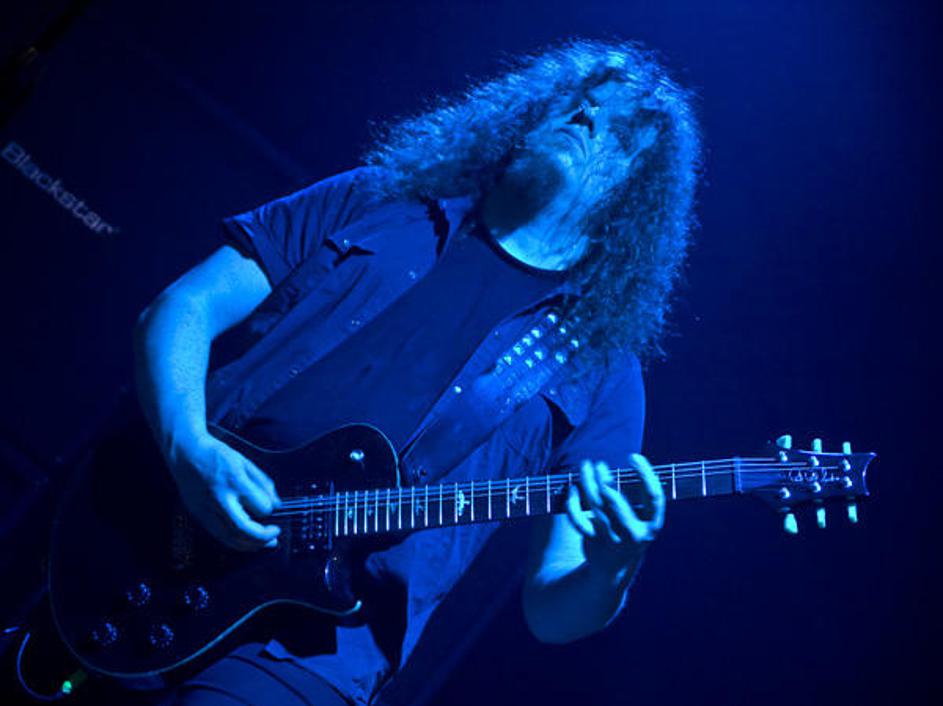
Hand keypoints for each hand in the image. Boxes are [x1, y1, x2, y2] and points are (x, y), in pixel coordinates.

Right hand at [163, 430, 281, 550]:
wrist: (185, 453)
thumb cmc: (215, 455)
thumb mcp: (245, 463)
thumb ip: (263, 484)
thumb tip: (276, 504)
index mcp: (234, 481)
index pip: (260, 507)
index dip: (269, 510)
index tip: (272, 508)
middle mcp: (219, 498)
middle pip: (242, 529)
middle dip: (262, 537)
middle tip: (275, 537)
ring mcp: (206, 509)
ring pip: (229, 537)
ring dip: (250, 545)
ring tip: (265, 544)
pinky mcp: (198, 515)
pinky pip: (218, 535)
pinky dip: (235, 542)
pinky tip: (246, 541)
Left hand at [565, 454, 665, 570]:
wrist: (614, 569)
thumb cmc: (630, 531)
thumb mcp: (641, 518)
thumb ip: (637, 496)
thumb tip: (625, 463)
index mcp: (652, 526)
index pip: (654, 497)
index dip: (645, 474)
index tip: (633, 456)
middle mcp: (634, 534)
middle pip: (616, 502)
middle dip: (604, 480)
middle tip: (599, 464)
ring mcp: (613, 540)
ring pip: (596, 507)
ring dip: (588, 483)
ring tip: (585, 466)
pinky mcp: (594, 542)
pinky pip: (579, 521)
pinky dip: (572, 504)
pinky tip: (573, 488)